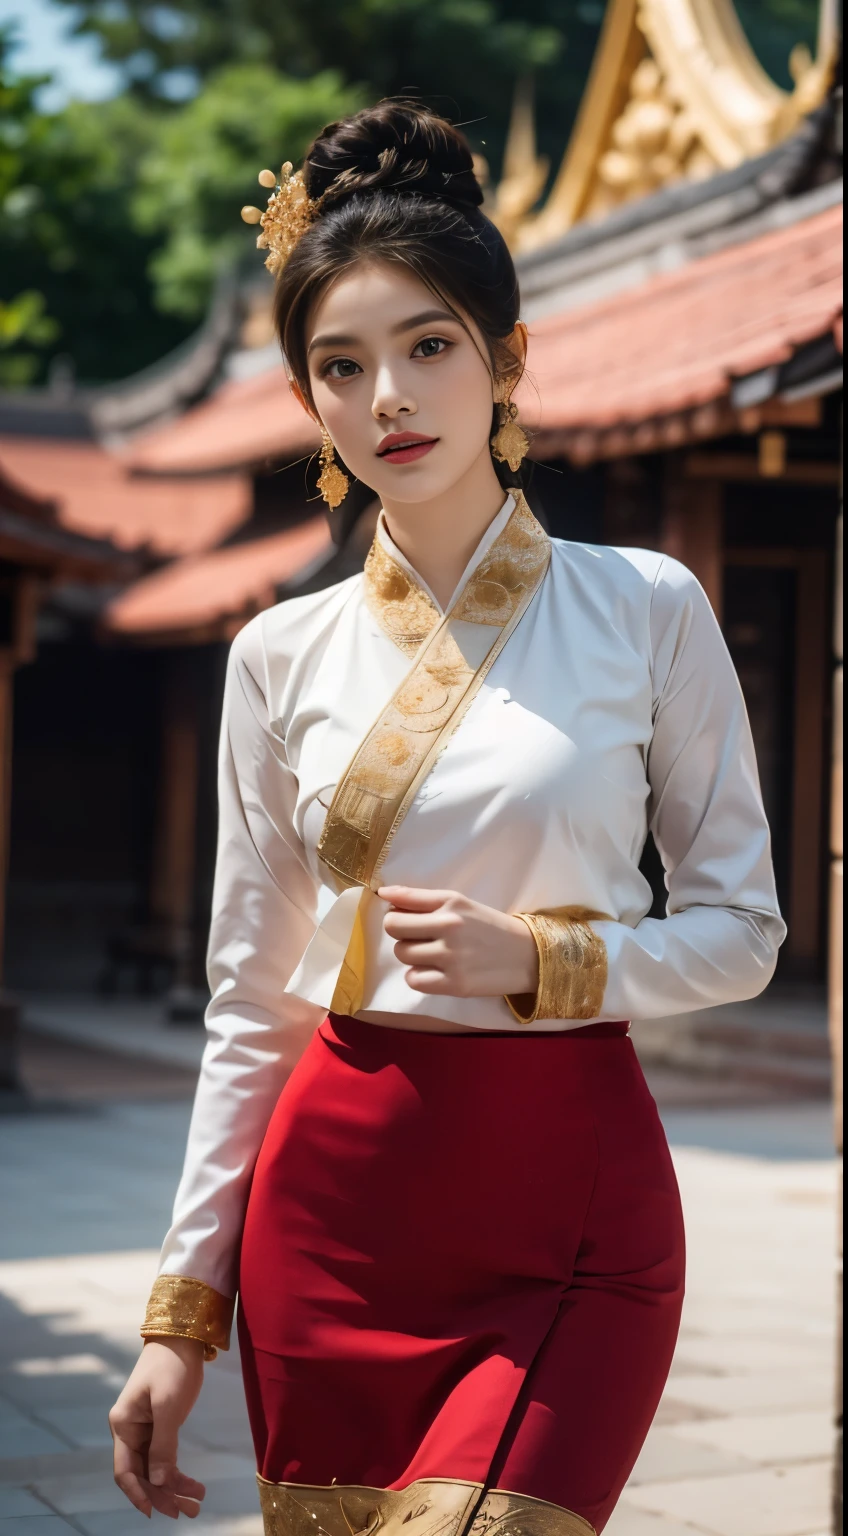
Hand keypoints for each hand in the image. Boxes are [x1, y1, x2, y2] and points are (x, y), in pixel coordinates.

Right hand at [109, 1337, 205, 1519]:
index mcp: (123, 1424)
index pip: (124, 1469)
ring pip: (155, 1470)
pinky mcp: (160, 1427)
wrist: (183, 1338)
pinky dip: (177, 1473)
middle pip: (142, 1474)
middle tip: (188, 1512)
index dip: (138, 1493)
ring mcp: (145, 1430)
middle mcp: (130, 1430)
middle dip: (163, 1495)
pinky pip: (164, 1458)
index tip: (154, 1512)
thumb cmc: (171, 1366)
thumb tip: (159, 1481)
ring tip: (197, 1505)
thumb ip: (162, 1444)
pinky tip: (193, 1486)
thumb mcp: (168, 1404)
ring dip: (174, 1488)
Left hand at [379, 886, 538, 998]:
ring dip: (410, 954)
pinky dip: (418, 976)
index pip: (400, 904)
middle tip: (417, 936)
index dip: (394, 911)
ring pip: (402, 954)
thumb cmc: (489, 927)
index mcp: (451, 903)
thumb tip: (383, 894)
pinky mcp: (455, 984)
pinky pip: (413, 980)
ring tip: (430, 953)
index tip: (401, 915)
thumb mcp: (460, 903)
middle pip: (393, 928)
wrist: (526, 955)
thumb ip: (421, 899)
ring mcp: (451, 957)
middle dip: (399, 932)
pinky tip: (434, 971)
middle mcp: (450, 927)